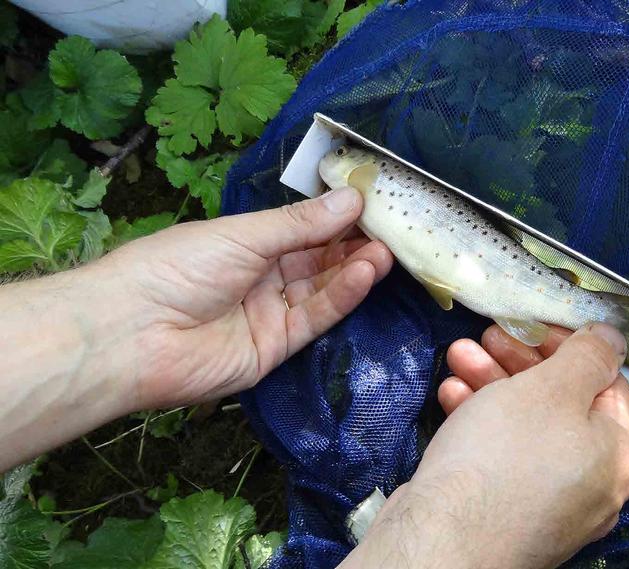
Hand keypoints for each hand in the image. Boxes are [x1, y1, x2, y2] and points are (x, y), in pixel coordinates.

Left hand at [97, 186, 392, 408]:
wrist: (132, 333)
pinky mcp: (275, 349)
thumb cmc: (177, 266)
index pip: (302, 229)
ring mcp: (269, 314)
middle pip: (316, 261)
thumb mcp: (243, 234)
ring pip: (321, 290)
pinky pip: (314, 319)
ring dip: (353, 270)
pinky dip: (340, 297)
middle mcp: (260, 277)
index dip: (337, 218)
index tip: (376, 202)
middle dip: (353, 245)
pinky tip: (364, 275)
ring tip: (385, 251)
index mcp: (245, 243)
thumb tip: (352, 197)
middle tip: (392, 228)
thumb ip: (302, 224)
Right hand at [342, 323, 628, 568]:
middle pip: (564, 404)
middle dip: (521, 363)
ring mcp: (551, 504)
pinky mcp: (508, 513)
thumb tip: (613, 337)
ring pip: (527, 428)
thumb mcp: (552, 387)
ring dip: (493, 385)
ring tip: (457, 357)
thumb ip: (588, 356)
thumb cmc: (506, 456)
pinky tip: (450, 396)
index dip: (570, 345)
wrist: (443, 543)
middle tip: (489, 335)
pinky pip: (503, 457)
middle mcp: (594, 484)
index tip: (533, 324)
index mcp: (621, 455)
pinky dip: (481, 423)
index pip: (609, 382)